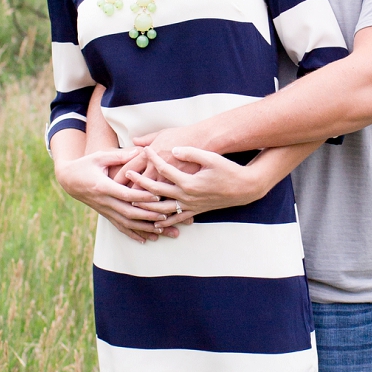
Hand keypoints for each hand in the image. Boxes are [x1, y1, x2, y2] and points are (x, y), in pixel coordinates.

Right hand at [54, 147, 184, 241]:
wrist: (68, 180)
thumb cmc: (85, 165)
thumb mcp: (99, 157)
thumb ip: (119, 156)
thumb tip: (140, 151)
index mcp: (102, 186)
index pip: (125, 194)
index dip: (141, 196)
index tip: (157, 196)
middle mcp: (104, 201)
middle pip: (129, 212)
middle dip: (149, 215)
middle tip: (167, 215)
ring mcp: (105, 210)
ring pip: (127, 223)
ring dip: (146, 228)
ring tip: (163, 231)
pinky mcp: (105, 215)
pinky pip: (120, 227)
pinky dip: (134, 234)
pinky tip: (147, 240)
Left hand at [133, 145, 269, 218]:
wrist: (245, 188)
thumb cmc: (228, 170)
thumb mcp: (210, 158)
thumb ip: (190, 153)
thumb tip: (174, 148)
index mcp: (188, 182)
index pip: (163, 170)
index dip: (152, 158)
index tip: (143, 149)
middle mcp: (187, 197)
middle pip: (156, 191)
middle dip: (140, 183)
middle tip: (126, 176)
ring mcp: (191, 206)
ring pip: (162, 209)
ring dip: (146, 205)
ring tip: (131, 200)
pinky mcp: (196, 211)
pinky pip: (176, 219)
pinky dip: (163, 221)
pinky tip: (153, 223)